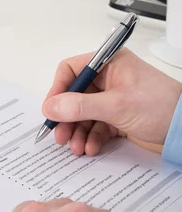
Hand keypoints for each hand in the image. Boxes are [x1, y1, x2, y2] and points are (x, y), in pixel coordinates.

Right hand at [42, 49, 181, 155]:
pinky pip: (96, 125)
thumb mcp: (116, 106)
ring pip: (83, 114)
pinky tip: (91, 147)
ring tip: (75, 147)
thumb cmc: (162, 107)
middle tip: (60, 135)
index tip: (51, 110)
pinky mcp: (118, 116)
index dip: (58, 90)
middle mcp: (109, 78)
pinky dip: (91, 137)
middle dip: (66, 118)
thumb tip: (50, 107)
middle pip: (74, 96)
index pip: (71, 70)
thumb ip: (79, 106)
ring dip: (77, 131)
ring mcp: (113, 98)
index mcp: (109, 64)